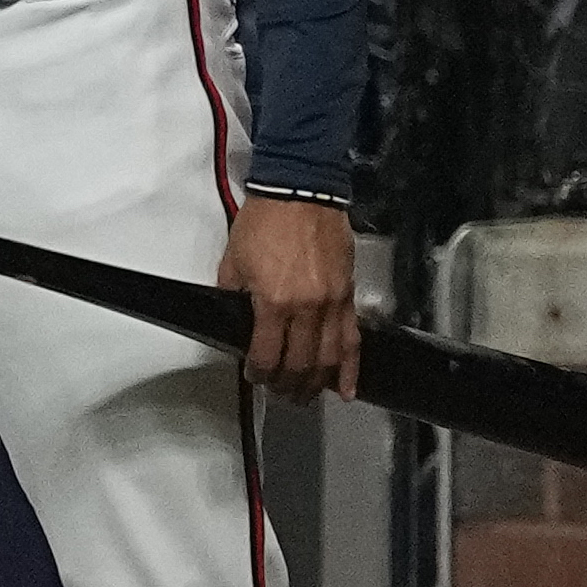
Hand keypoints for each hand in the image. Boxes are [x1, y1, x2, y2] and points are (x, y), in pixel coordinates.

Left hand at [218, 192, 358, 397]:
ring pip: (328, 358)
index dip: (258, 373)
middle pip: (299, 364)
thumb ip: (233, 295)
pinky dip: (351, 367)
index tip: (255, 376)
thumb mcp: (233, 261)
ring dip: (316, 383)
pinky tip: (346, 387)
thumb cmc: (266, 220)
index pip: (266, 354)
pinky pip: (352, 339)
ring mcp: (331, 303)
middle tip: (279, 394)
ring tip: (306, 396)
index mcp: (273, 301)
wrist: (299, 190)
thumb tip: (236, 320)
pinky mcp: (348, 295)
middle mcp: (306, 307)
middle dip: (287, 385)